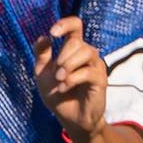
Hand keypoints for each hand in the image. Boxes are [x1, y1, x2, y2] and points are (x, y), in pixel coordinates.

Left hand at [33, 16, 106, 139]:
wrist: (69, 118)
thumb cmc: (57, 94)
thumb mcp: (43, 73)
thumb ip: (42, 54)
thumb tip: (43, 37)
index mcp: (73, 49)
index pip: (75, 26)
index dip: (65, 24)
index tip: (53, 33)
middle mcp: (87, 54)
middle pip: (77, 41)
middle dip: (63, 56)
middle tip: (56, 74)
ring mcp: (96, 66)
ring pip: (85, 52)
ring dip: (68, 66)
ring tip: (60, 80)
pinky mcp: (101, 80)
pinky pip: (88, 72)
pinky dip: (72, 79)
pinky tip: (64, 88)